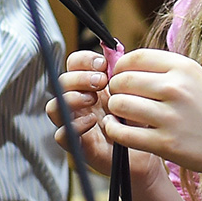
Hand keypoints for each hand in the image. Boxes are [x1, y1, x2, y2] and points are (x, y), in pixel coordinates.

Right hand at [46, 49, 161, 179]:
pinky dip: (73, 126)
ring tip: (93, 100)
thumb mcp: (134, 93)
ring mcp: (75, 123)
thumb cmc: (140, 120)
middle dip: (79, 77)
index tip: (102, 63)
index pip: (73, 64)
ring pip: (54, 106)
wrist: (147, 150)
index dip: (83, 60)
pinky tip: (92, 122)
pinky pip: (61, 135)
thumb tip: (115, 49)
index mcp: (90, 86)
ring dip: (71, 98)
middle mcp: (78, 102)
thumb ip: (123, 73)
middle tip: (101, 81)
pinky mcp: (77, 146)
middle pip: (60, 81)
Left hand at [104, 49, 201, 178]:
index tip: (121, 76)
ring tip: (120, 113)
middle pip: (123, 80)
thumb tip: (125, 65)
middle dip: (115, 88)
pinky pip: (123, 133)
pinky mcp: (165, 143)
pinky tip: (117, 129)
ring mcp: (170, 116)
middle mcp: (176, 88)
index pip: (135, 57)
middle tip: (119, 97)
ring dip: (114, 109)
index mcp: (183, 67)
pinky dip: (113, 130)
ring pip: (119, 104)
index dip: (120, 67)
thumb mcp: (196, 78)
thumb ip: (164, 70)